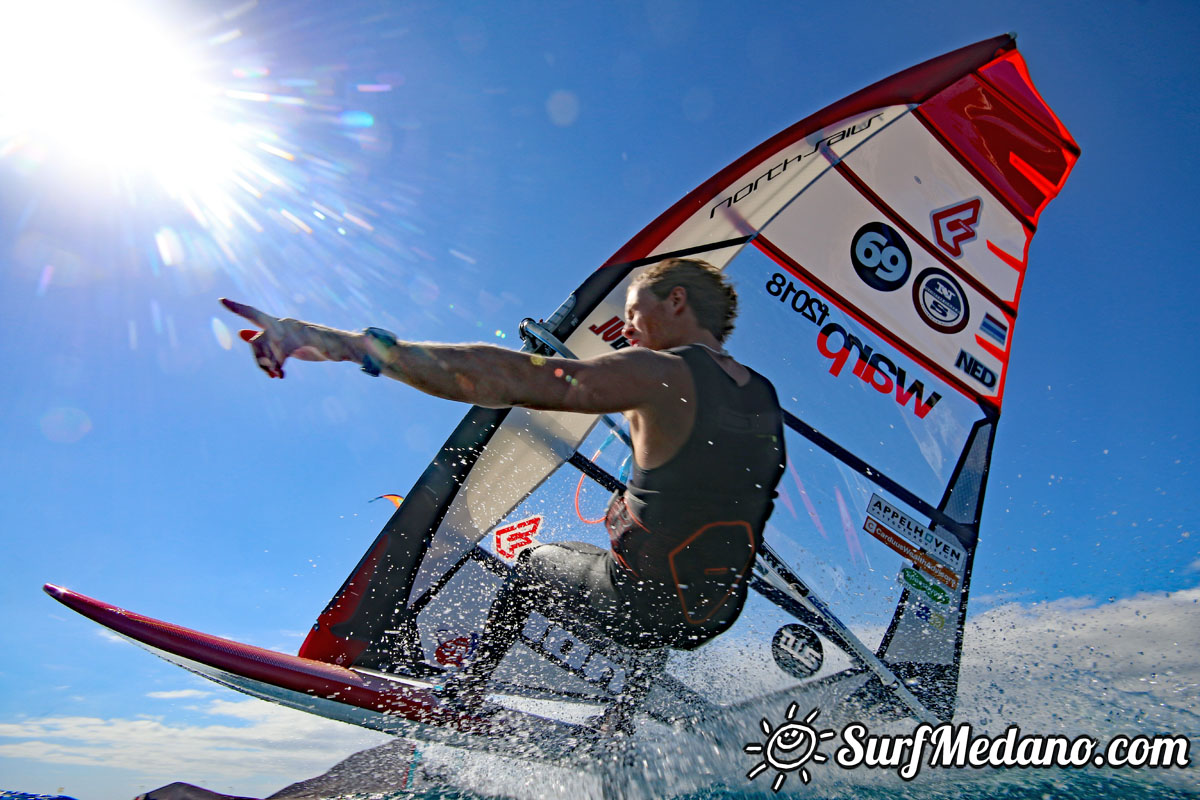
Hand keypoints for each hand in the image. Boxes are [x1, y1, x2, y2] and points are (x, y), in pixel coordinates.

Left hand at [220, 298, 340, 377]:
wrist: (341, 345)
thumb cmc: (313, 345)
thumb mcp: (286, 344)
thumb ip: (265, 340)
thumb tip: (241, 334)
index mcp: (278, 323)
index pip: (253, 314)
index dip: (237, 308)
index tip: (221, 300)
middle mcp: (283, 323)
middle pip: (257, 337)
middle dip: (254, 347)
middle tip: (255, 352)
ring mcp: (292, 329)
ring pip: (267, 347)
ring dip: (268, 365)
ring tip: (275, 376)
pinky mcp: (302, 338)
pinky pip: (281, 353)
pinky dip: (278, 366)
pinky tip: (281, 375)